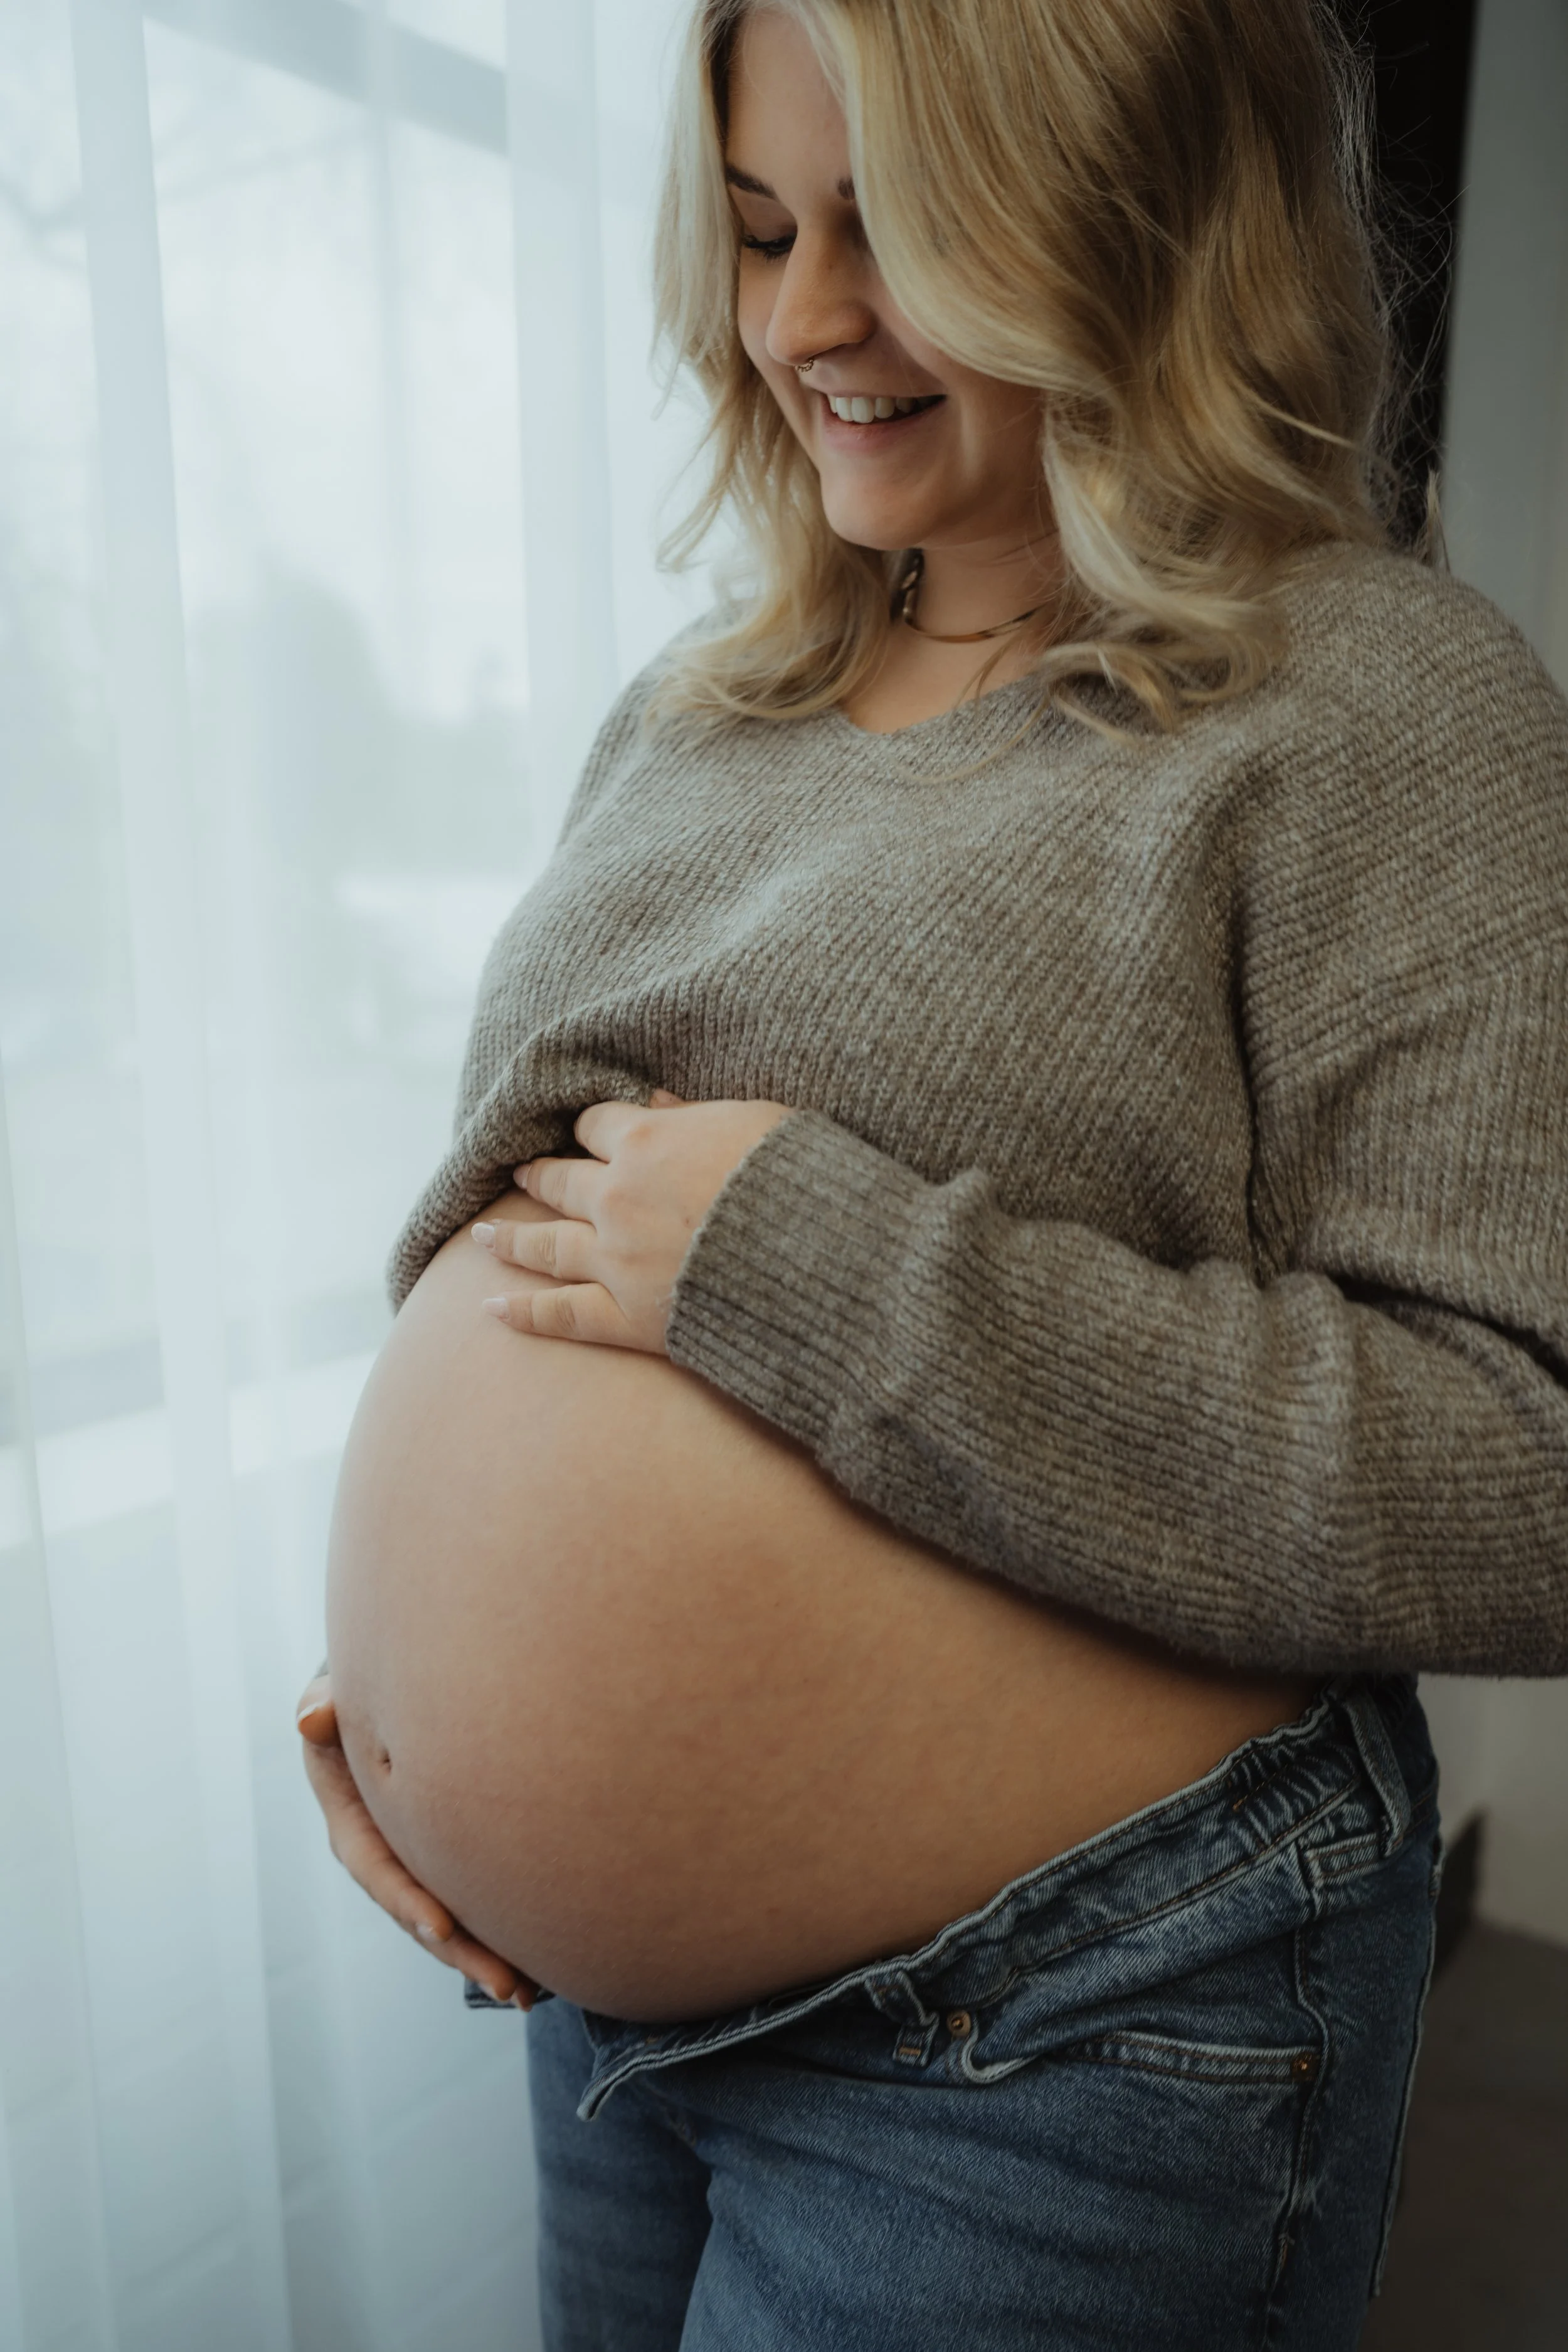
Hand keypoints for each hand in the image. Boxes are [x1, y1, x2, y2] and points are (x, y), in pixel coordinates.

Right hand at [296, 1673, 537, 2008]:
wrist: (396, 1697)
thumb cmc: (360, 1696)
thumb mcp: (333, 1696)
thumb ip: (325, 1704)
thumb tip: (311, 1716)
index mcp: (352, 1823)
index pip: (376, 1866)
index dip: (405, 1898)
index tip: (441, 1927)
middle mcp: (385, 1855)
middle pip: (420, 1912)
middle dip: (461, 1951)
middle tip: (508, 1985)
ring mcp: (418, 1863)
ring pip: (451, 1920)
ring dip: (486, 1957)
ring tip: (530, 1993)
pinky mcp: (450, 1862)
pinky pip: (474, 1903)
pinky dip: (504, 1933)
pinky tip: (544, 1966)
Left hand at [471, 1087, 791, 1352]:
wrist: (817, 1256)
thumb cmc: (797, 1177)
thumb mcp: (754, 1121)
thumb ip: (698, 1115)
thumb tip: (659, 1101)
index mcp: (645, 1140)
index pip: (596, 1123)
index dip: (589, 1127)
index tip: (584, 1132)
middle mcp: (616, 1197)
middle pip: (561, 1180)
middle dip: (539, 1176)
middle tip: (520, 1175)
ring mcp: (615, 1259)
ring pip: (546, 1245)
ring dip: (509, 1239)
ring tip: (481, 1237)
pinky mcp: (626, 1316)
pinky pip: (562, 1314)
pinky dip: (524, 1313)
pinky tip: (490, 1309)